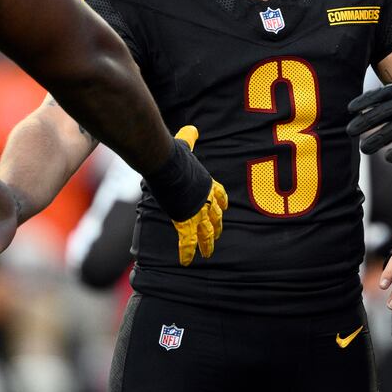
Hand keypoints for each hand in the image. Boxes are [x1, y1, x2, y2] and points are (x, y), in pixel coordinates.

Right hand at [169, 127, 226, 266]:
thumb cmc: (175, 154)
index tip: (224, 207)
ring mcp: (197, 212)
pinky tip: (187, 262)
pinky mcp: (185, 221)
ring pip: (205, 232)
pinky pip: (187, 241)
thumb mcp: (186, 146)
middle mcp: (205, 200)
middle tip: (216, 235)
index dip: (222, 202)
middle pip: (215, 216)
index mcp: (207, 183)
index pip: (219, 194)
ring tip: (208, 253)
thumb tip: (192, 129)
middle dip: (216, 227)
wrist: (167, 163)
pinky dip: (187, 252)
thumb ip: (189, 139)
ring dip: (207, 243)